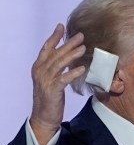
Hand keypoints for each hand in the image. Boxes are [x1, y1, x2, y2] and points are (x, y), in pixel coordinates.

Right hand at [30, 24, 85, 144]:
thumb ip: (56, 69)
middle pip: (55, 53)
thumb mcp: (51, 81)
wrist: (43, 117)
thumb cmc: (50, 99)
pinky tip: (82, 68)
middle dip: (68, 43)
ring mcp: (45, 81)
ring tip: (83, 48)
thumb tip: (68, 58)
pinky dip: (73, 73)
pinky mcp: (52, 90)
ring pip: (59, 64)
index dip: (54, 37)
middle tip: (80, 35)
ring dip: (72, 55)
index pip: (46, 48)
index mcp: (38, 67)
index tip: (62, 26)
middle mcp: (40, 71)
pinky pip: (64, 79)